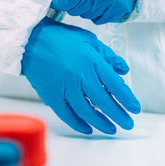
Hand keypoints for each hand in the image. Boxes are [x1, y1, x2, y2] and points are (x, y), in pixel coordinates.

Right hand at [21, 17, 139, 133]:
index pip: (115, 84)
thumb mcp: (87, 39)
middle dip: (118, 115)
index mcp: (91, 60)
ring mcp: (64, 86)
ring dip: (100, 122)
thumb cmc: (57, 37)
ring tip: (110, 128)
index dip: (127, 98)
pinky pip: (66, 114)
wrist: (29, 40)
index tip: (134, 108)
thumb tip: (122, 69)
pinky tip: (86, 128)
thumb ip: (107, 55)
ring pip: (86, 111)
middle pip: (104, 101)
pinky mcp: (51, 94)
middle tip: (127, 123)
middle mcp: (80, 75)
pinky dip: (77, 123)